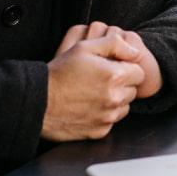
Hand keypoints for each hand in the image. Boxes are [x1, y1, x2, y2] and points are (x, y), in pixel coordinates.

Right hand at [43, 24, 147, 140]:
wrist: (37, 101)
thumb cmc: (59, 72)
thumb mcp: (84, 47)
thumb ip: (115, 44)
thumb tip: (135, 53)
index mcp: (116, 76)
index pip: (139, 73)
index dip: (126, 69)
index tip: (111, 69)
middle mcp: (115, 98)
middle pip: (133, 90)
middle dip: (122, 85)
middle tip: (100, 81)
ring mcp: (108, 117)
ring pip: (125, 106)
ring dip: (115, 100)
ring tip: (93, 94)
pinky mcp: (100, 131)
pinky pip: (112, 121)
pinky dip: (104, 115)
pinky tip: (88, 107)